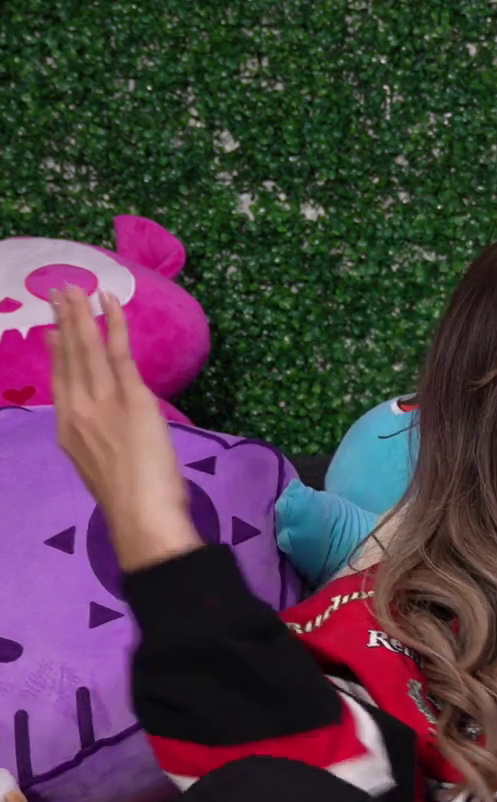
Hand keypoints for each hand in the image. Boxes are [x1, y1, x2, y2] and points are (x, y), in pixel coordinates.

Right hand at [47, 286, 199, 570]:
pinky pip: (118, 351)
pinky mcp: (130, 396)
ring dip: (79, 313)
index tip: (51, 331)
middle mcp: (77, 409)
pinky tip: (109, 301)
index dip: (56, 351)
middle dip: (62, 321)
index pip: (60, 380)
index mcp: (68, 429)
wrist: (140, 514)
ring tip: (73, 288)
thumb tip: (110, 427)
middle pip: (67, 356)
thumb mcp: (104, 466)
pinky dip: (114, 323)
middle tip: (57, 293)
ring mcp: (101, 400)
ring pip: (86, 347)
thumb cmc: (132, 501)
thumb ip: (100, 441)